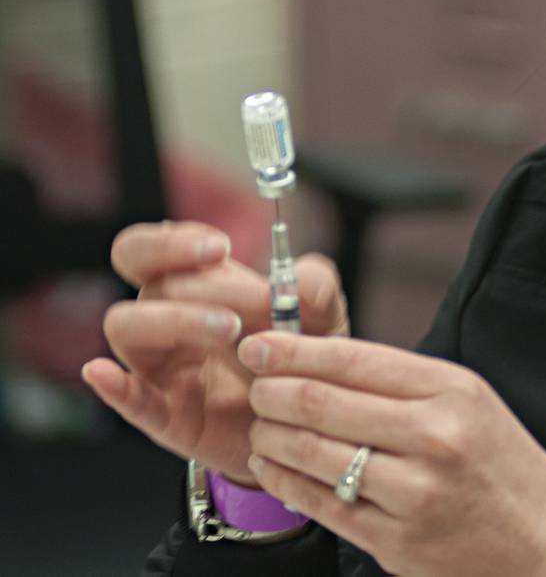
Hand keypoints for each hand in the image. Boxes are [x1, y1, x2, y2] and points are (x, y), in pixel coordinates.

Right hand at [80, 221, 348, 484]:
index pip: (152, 250)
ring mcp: (161, 369)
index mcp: (197, 287)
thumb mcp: (322, 316)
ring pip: (127, 328)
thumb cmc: (303, 356)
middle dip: (186, 274)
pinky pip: (130, 401)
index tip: (221, 248)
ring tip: (232, 329)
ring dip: (174, 319)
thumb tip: (299, 281)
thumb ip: (317, 287)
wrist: (308, 423)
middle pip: (142, 282)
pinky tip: (103, 373)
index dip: (172, 242)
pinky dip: (114, 388)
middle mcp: (168, 320)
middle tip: (235, 284)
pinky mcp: (167, 416)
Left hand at [239, 332, 545, 576]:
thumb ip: (404, 383)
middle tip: (252, 385)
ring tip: (259, 426)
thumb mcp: (471, 403)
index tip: (257, 343)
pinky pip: (320, 504)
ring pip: (312, 453)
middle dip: (271, 391)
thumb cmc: (505, 468)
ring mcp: (414, 492)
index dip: (294, 350)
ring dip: (271, 436)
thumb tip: (321, 358)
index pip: (354, 359)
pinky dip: (284, 481)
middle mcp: (434, 436)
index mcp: (454, 390)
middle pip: (322, 402)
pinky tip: (272, 467)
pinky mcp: (396, 541)